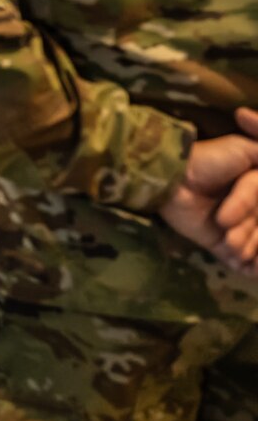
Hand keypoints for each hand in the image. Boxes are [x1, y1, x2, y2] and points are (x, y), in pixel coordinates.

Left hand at [161, 107, 257, 272]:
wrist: (171, 179)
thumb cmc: (209, 160)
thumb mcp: (246, 151)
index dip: (255, 210)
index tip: (231, 218)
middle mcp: (255, 211)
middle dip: (252, 232)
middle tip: (229, 230)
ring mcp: (239, 229)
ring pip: (256, 245)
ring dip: (248, 247)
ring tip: (230, 243)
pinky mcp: (220, 244)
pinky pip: (242, 261)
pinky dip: (249, 268)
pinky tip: (248, 270)